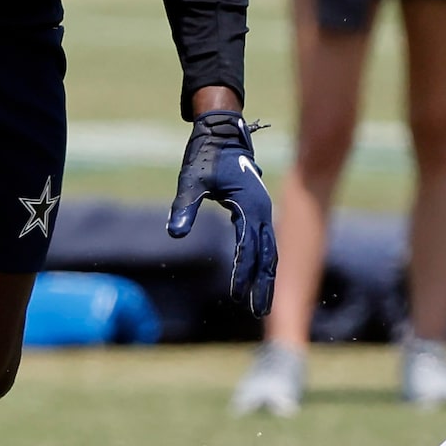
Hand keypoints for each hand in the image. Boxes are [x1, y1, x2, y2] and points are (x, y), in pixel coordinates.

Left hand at [167, 109, 276, 314]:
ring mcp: (263, 210)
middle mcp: (261, 210)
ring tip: (260, 304)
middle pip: (267, 255)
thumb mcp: (191, 181)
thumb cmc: (205, 156)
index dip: (242, 273)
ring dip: (266, 277)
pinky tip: (257, 277)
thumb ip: (184, 207)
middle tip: (259, 312)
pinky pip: (265, 241)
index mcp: (248, 205)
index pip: (248, 247)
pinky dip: (264, 261)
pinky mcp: (258, 210)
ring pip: (270, 250)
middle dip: (263, 284)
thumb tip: (175, 233)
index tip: (236, 296)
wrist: (222, 133)